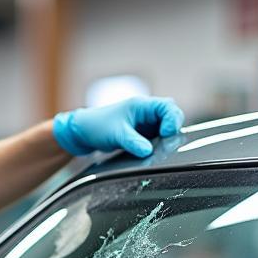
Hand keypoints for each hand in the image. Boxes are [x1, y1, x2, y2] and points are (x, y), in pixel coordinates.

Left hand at [53, 96, 184, 158]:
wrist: (84, 132)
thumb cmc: (97, 126)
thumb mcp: (116, 134)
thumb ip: (133, 142)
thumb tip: (148, 152)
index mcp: (142, 105)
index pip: (168, 106)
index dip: (172, 119)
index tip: (166, 133)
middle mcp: (146, 112)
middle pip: (171, 116)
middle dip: (172, 129)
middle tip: (166, 143)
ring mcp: (146, 124)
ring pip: (166, 129)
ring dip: (166, 139)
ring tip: (160, 149)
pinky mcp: (143, 135)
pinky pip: (157, 139)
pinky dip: (158, 145)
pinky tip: (154, 152)